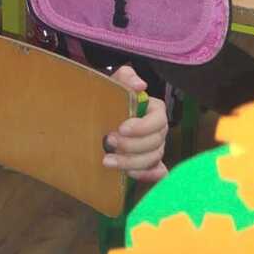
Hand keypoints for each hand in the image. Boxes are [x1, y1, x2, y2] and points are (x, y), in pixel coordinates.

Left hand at [103, 66, 168, 181]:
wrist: (95, 116)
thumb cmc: (107, 98)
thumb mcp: (114, 83)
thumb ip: (127, 78)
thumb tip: (141, 85)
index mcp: (155, 110)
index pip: (158, 120)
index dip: (142, 127)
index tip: (121, 128)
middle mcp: (158, 130)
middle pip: (155, 143)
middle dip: (131, 146)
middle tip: (108, 142)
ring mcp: (155, 148)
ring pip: (152, 159)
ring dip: (131, 162)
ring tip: (107, 161)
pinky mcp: (148, 163)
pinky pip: (156, 172)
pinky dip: (147, 175)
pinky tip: (131, 174)